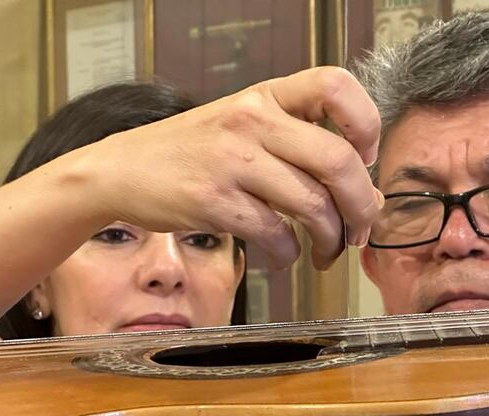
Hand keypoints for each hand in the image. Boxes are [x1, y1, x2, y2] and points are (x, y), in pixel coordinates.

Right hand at [81, 66, 382, 269]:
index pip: (335, 86)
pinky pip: (275, 234)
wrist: (123, 170)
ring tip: (327, 251)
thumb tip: (364, 195)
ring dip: (331, 239)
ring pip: (312, 205)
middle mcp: (252, 120)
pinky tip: (284, 256)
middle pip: (338, 160)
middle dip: (362, 205)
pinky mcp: (214, 201)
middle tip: (362, 229)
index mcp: (265, 95)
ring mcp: (232, 160)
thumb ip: (299, 150)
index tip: (365, 158)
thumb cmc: (193, 152)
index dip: (365, 125)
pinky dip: (289, 254)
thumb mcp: (244, 128)